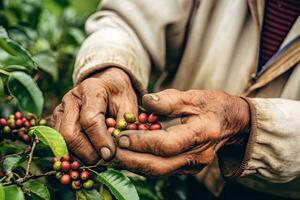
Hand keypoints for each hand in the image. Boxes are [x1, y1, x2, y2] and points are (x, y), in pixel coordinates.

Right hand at [52, 68, 137, 162]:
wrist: (106, 86)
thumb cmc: (119, 97)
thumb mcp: (128, 105)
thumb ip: (125, 124)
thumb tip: (118, 147)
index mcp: (91, 89)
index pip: (90, 120)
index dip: (100, 140)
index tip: (110, 154)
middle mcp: (71, 99)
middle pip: (70, 133)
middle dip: (87, 152)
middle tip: (103, 159)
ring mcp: (60, 110)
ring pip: (62, 141)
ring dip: (79, 155)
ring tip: (98, 158)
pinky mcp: (56, 121)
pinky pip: (59, 143)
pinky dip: (73, 154)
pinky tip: (89, 155)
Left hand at [113, 89, 249, 176]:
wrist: (232, 123)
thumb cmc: (212, 106)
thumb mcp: (194, 96)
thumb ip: (169, 100)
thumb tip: (144, 102)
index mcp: (201, 134)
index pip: (167, 144)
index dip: (142, 142)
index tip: (121, 136)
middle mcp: (197, 156)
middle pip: (159, 166)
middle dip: (131, 160)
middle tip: (110, 151)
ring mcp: (193, 165)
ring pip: (158, 172)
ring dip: (134, 165)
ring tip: (114, 155)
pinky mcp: (187, 168)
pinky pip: (161, 170)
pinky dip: (143, 164)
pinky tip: (128, 156)